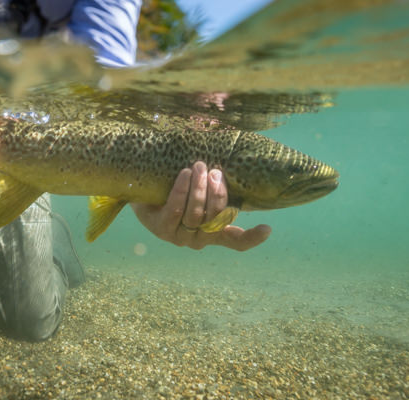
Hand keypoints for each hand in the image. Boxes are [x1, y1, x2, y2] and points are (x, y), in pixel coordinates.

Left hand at [131, 161, 271, 250]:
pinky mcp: (161, 229)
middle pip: (216, 218)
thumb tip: (228, 169)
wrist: (141, 190)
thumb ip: (213, 187)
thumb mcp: (198, 189)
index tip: (267, 228)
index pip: (236, 241)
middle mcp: (199, 239)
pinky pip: (176, 209)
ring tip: (198, 167)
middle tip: (214, 171)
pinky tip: (185, 175)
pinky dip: (182, 190)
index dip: (252, 237)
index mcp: (213, 233)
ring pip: (196, 214)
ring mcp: (179, 236)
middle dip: (217, 192)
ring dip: (199, 188)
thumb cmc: (175, 188)